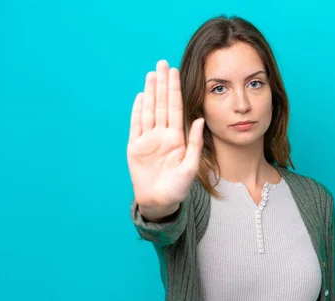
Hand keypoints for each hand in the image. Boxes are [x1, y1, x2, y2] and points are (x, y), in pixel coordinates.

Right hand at [127, 60, 203, 209]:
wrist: (159, 202)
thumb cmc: (178, 188)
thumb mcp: (191, 166)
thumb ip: (195, 142)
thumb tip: (200, 119)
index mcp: (177, 138)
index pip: (176, 108)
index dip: (175, 90)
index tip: (176, 72)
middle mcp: (162, 135)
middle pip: (162, 104)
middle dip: (162, 84)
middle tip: (163, 63)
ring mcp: (148, 140)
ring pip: (149, 110)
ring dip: (150, 92)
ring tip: (151, 74)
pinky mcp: (134, 147)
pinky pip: (136, 125)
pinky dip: (137, 110)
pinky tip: (140, 96)